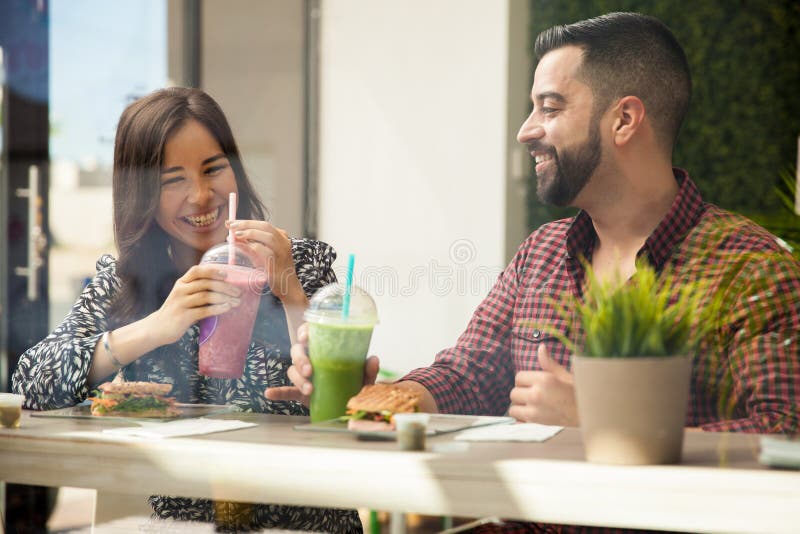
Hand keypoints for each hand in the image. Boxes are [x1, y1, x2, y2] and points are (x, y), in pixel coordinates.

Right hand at [149, 264, 241, 345]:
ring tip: (237, 302)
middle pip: (206, 284)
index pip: (196, 271)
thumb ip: (197, 289)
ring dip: (225, 298)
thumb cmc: (176, 311)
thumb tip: (224, 287)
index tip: (226, 275)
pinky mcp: (183, 317)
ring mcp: (181, 303)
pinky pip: (204, 310)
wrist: (157, 328)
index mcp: (181, 283)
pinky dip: (218, 308)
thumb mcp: (183, 295)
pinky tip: (227, 308)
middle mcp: (180, 291)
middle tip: (238, 292)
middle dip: (225, 287)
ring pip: (206, 296)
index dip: (212, 271)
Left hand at [226, 220, 302, 302]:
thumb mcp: (262, 255)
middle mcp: (284, 243)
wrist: (287, 288)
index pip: (263, 225)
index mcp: (281, 238)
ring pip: (268, 237)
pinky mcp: (278, 264)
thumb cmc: (274, 271)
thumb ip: (251, 245)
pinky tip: (241, 246)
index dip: (246, 222)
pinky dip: (252, 247)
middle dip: (246, 224)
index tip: (231, 222)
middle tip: (230, 226)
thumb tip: (233, 237)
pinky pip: (265, 252)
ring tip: (235, 234)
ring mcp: (282, 253)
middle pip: (266, 227)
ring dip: (250, 233)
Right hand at [264, 323, 380, 405]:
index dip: (304, 331)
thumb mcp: (363, 378)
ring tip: (309, 388)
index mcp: (324, 350)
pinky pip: (286, 391)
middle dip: (301, 359)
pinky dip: (278, 392)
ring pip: (292, 370)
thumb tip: (373, 359)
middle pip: (297, 351)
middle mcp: (311, 360)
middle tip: (310, 370)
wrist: (348, 407)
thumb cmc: (353, 385)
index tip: (306, 336)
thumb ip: (368, 370)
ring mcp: (304, 376)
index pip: (310, 333)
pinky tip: (270, 393)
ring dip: (298, 378)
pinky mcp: (300, 393)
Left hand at [508, 345, 577, 425]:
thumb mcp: (564, 375)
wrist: (588, 414)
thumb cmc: (578, 393)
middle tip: (533, 395)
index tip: (532, 384)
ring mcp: (535, 410)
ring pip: (513, 407)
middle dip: (521, 393)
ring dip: (520, 406)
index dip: (525, 380)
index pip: (519, 377)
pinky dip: (522, 418)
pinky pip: (518, 420)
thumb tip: (540, 347)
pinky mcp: (536, 423)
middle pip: (514, 392)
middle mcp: (537, 394)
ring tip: (531, 405)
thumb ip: (548, 363)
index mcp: (544, 380)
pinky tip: (531, 415)